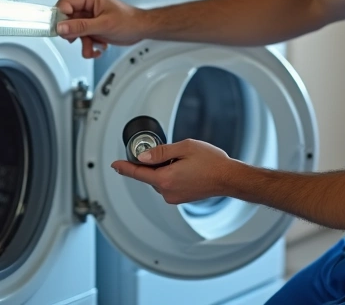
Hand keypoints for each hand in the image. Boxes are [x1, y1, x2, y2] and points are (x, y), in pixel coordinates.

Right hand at [55, 0, 149, 57]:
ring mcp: (89, 16)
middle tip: (82, 38)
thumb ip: (80, 27)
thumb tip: (61, 27)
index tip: (63, 31)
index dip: (61, 18)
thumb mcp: (103, 25)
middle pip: (67, 20)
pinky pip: (81, 37)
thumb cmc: (129, 21)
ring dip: (84, 42)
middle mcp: (87, 4)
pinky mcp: (91, 26)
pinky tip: (99, 46)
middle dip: (75, 34)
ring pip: (74, 31)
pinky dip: (89, 45)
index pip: (63, 4)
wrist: (140, 29)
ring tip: (94, 46)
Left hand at [111, 139, 238, 204]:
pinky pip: (168, 184)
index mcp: (165, 179)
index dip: (124, 168)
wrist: (228, 178)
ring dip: (164, 169)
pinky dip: (171, 175)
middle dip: (153, 163)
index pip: (138, 173)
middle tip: (170, 152)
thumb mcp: (184, 148)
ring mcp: (174, 197)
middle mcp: (168, 192)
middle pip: (149, 175)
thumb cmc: (211, 162)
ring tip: (184, 161)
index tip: (115, 164)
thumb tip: (143, 157)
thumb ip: (161, 152)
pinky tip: (186, 168)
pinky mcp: (181, 198)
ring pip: (159, 179)